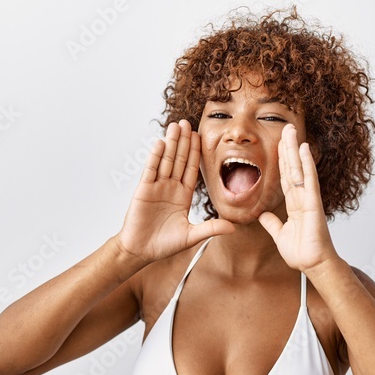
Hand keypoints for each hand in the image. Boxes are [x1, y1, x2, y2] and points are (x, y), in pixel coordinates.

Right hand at [114, 119, 234, 264]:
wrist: (140, 251)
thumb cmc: (164, 245)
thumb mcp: (191, 236)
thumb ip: (211, 228)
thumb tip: (234, 227)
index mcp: (183, 196)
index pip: (191, 170)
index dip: (195, 153)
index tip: (199, 136)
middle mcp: (170, 188)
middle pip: (178, 160)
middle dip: (183, 141)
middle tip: (187, 122)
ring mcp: (156, 188)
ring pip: (165, 161)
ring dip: (170, 143)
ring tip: (175, 126)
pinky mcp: (143, 191)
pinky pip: (150, 170)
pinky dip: (155, 157)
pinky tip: (160, 143)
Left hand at [257, 123, 339, 272]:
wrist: (313, 265)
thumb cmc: (302, 253)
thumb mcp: (280, 235)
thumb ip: (272, 224)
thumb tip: (262, 215)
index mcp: (295, 204)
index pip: (286, 178)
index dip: (282, 161)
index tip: (280, 144)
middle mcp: (302, 198)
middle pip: (293, 168)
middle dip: (288, 148)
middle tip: (286, 128)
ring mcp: (309, 199)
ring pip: (299, 169)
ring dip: (295, 149)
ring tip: (292, 131)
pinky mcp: (313, 204)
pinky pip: (309, 180)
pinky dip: (306, 164)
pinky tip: (304, 149)